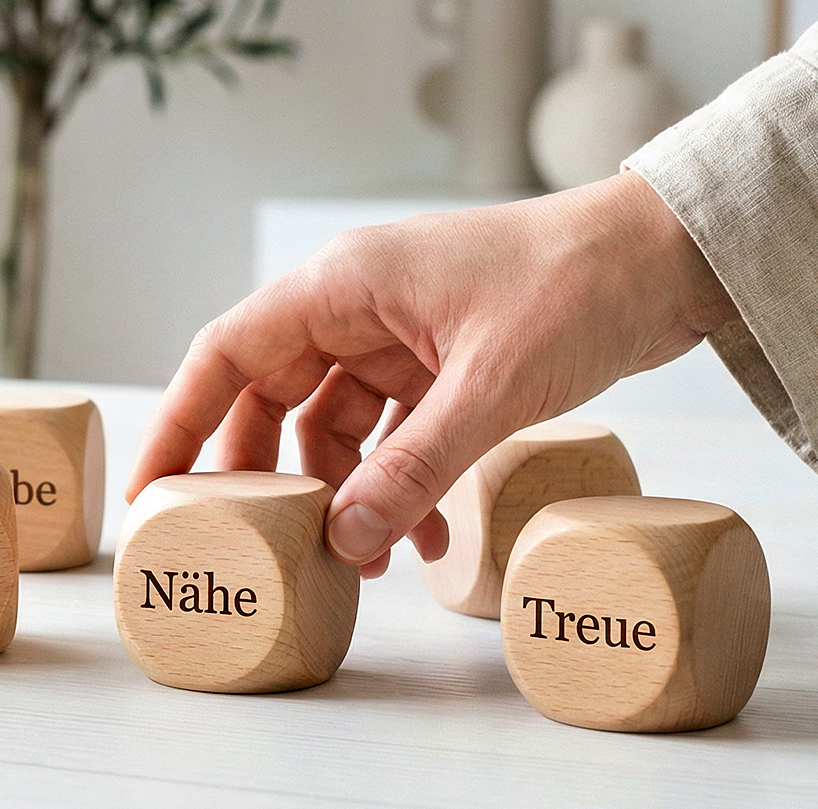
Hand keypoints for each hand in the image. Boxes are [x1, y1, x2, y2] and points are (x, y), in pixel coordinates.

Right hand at [126, 171, 736, 577]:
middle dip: (262, 474)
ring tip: (361, 560)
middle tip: (249, 545)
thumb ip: (414, 466)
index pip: (226, 355)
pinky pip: (393, 429)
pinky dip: (399, 479)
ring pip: (333, 421)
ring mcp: (400, 332)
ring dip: (343, 489)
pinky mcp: (443, 359)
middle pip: (271, 395)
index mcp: (343, 285)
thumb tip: (347, 538)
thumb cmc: (576, 287)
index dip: (180, 422)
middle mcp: (357, 304)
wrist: (667, 257)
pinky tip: (426, 532)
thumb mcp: (489, 388)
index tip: (150, 492)